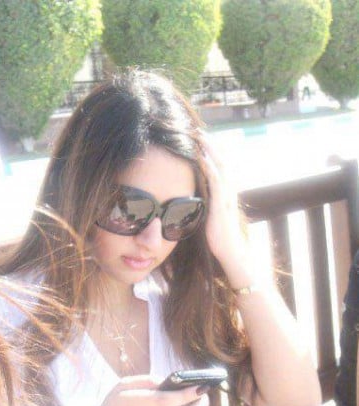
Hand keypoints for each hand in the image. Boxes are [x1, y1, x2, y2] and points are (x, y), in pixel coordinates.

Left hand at [201, 136, 253, 288]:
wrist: (231, 253)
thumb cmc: (219, 238)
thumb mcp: (211, 216)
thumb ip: (206, 205)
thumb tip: (195, 199)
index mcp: (226, 193)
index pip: (218, 167)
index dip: (210, 152)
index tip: (198, 140)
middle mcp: (228, 191)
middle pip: (220, 161)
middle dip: (209, 145)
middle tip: (198, 130)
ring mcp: (226, 197)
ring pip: (219, 167)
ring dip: (210, 151)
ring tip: (199, 137)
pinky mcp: (222, 205)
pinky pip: (216, 182)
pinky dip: (210, 168)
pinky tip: (203, 157)